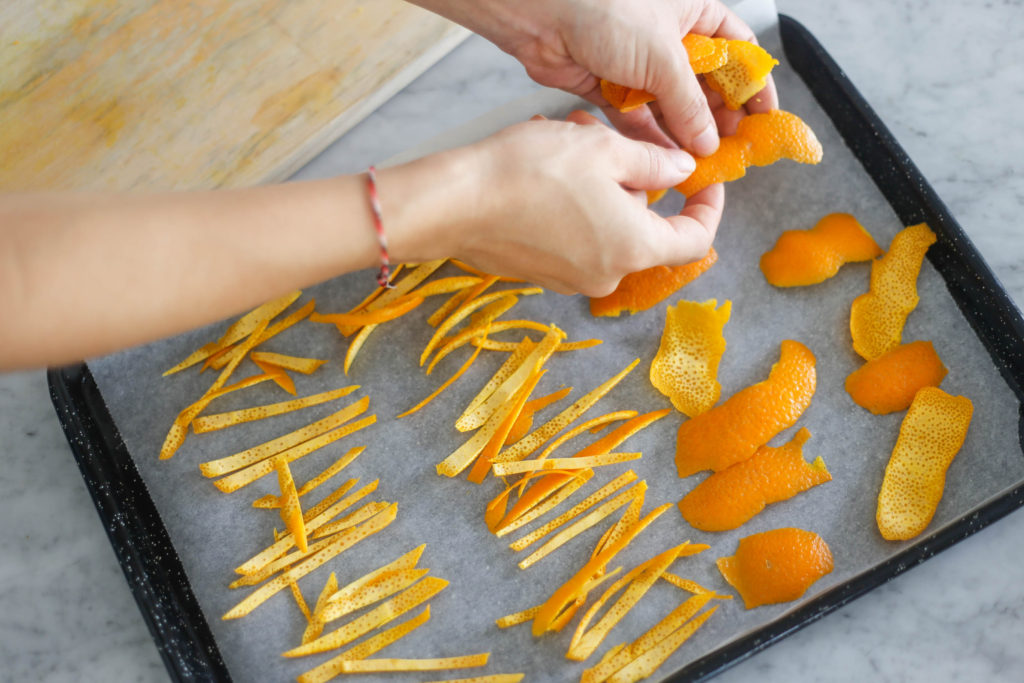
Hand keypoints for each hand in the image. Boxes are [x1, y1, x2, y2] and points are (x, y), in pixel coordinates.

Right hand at [388, 112, 722, 296]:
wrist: (454, 203)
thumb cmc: (529, 173)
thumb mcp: (604, 150)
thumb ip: (654, 163)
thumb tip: (681, 172)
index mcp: (634, 247)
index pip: (694, 240)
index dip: (708, 209)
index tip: (707, 183)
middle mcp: (607, 273)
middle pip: (643, 227)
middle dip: (633, 180)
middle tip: (607, 135)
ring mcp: (570, 279)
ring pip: (605, 227)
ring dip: (598, 185)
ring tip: (567, 141)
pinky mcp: (540, 274)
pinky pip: (573, 237)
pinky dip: (571, 205)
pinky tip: (543, 171)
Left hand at [410, 0, 776, 153]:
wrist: (542, 16)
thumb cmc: (606, 12)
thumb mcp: (664, 58)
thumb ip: (690, 104)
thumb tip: (709, 141)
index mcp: (693, 15)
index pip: (737, 50)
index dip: (752, 84)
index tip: (764, 117)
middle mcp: (668, 40)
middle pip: (704, 85)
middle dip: (716, 118)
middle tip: (729, 149)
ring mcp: (638, 65)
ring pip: (670, 107)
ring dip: (684, 134)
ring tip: (701, 163)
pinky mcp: (610, 87)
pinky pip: (638, 119)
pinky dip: (651, 138)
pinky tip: (667, 161)